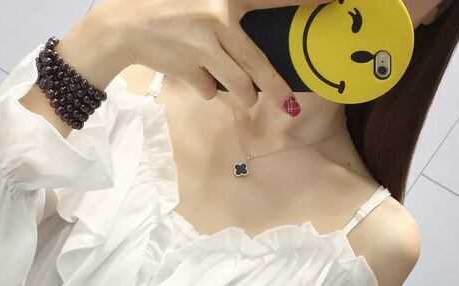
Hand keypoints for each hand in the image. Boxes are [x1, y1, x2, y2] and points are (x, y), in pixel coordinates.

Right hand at [69, 0, 325, 111]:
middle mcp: (220, 21)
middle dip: (274, 87)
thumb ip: (228, 18)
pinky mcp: (188, 69)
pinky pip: (207, 89)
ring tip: (246, 98)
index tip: (331, 1)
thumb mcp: (203, 5)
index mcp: (227, 0)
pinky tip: (193, 74)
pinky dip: (204, 87)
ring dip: (242, 94)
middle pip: (256, 63)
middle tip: (289, 103)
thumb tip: (253, 56)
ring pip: (235, 83)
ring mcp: (204, 49)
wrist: (127, 25)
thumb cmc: (168, 10)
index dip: (303, 0)